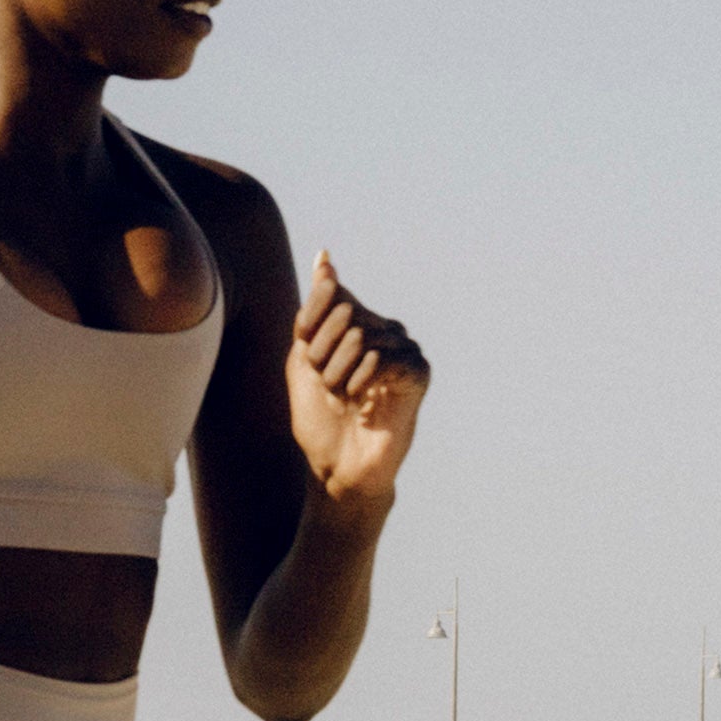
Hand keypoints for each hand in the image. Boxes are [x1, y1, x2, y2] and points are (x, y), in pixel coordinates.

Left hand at [286, 252, 429, 506]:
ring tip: (345, 398)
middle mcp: (382, 331)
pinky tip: (365, 402)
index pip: (332, 293)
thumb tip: (325, 255)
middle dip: (324, 354)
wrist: (336, 466)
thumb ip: (313, 309)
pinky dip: (364, 381)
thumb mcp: (303, 359)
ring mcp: (403, 350)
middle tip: (329, 386)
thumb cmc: (319, 419)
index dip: (311, 324)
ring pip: (362, 337)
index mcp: (355, 324)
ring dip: (340, 374)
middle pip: (345, 314)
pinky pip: (385, 358)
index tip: (307, 355)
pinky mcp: (418, 374)